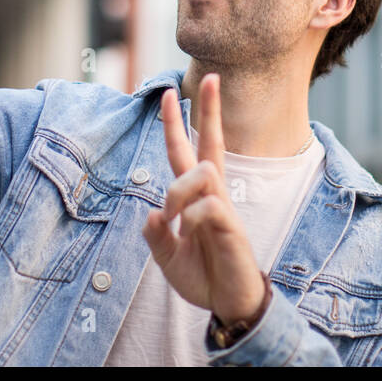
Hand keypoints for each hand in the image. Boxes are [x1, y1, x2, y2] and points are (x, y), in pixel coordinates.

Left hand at [142, 73, 267, 325]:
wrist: (228, 304)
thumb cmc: (202, 276)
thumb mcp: (166, 257)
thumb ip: (155, 236)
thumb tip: (149, 214)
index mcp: (195, 196)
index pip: (185, 151)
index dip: (175, 124)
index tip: (168, 94)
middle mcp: (212, 194)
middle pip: (211, 143)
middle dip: (211, 110)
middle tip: (213, 76)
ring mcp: (223, 207)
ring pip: (202, 172)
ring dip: (179, 192)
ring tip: (174, 220)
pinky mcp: (232, 226)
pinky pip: (208, 206)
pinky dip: (190, 217)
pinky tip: (188, 233)